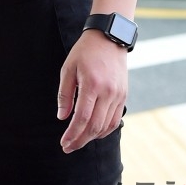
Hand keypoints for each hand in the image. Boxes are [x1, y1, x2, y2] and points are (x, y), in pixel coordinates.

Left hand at [57, 29, 126, 152]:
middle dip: (81, 140)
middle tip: (68, 147)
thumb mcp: (69, 68)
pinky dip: (104, 130)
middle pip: (95, 126)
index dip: (73, 134)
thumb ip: (65, 94)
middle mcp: (108, 92)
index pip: (82, 118)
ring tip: (78, 140)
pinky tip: (94, 132)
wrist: (109, 37)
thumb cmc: (85, 51)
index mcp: (92, 84)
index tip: (64, 143)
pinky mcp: (123, 95)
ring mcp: (118, 95)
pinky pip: (115, 120)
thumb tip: (62, 117)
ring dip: (92, 137)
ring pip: (106, 126)